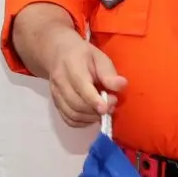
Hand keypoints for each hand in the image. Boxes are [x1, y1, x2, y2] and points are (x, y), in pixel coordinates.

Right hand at [15, 6, 125, 126]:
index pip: (82, 87)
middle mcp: (60, 82)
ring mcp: (56, 94)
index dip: (94, 101)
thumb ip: (109, 72)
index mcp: (72, 66)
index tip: (106, 108)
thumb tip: (121, 86)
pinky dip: (82, 122)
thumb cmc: (82, 55)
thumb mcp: (99, 57)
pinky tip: (92, 116)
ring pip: (72, 114)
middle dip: (96, 110)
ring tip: (103, 110)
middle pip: (77, 104)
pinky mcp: (56, 103)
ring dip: (91, 118)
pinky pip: (68, 119)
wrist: (58, 54)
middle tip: (111, 105)